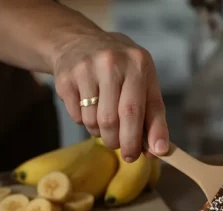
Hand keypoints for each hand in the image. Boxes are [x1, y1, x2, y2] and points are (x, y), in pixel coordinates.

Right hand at [52, 32, 168, 161]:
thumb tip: (158, 150)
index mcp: (138, 64)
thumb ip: (154, 116)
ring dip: (103, 133)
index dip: (140, 138)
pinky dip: (86, 123)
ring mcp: (85, 69)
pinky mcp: (65, 79)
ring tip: (107, 124)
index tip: (143, 156)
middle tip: (125, 152)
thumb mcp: (144, 83)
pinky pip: (77, 117)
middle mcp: (111, 63)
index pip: (137, 110)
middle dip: (121, 143)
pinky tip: (90, 109)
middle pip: (113, 119)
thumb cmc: (121, 70)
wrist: (79, 42)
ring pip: (94, 122)